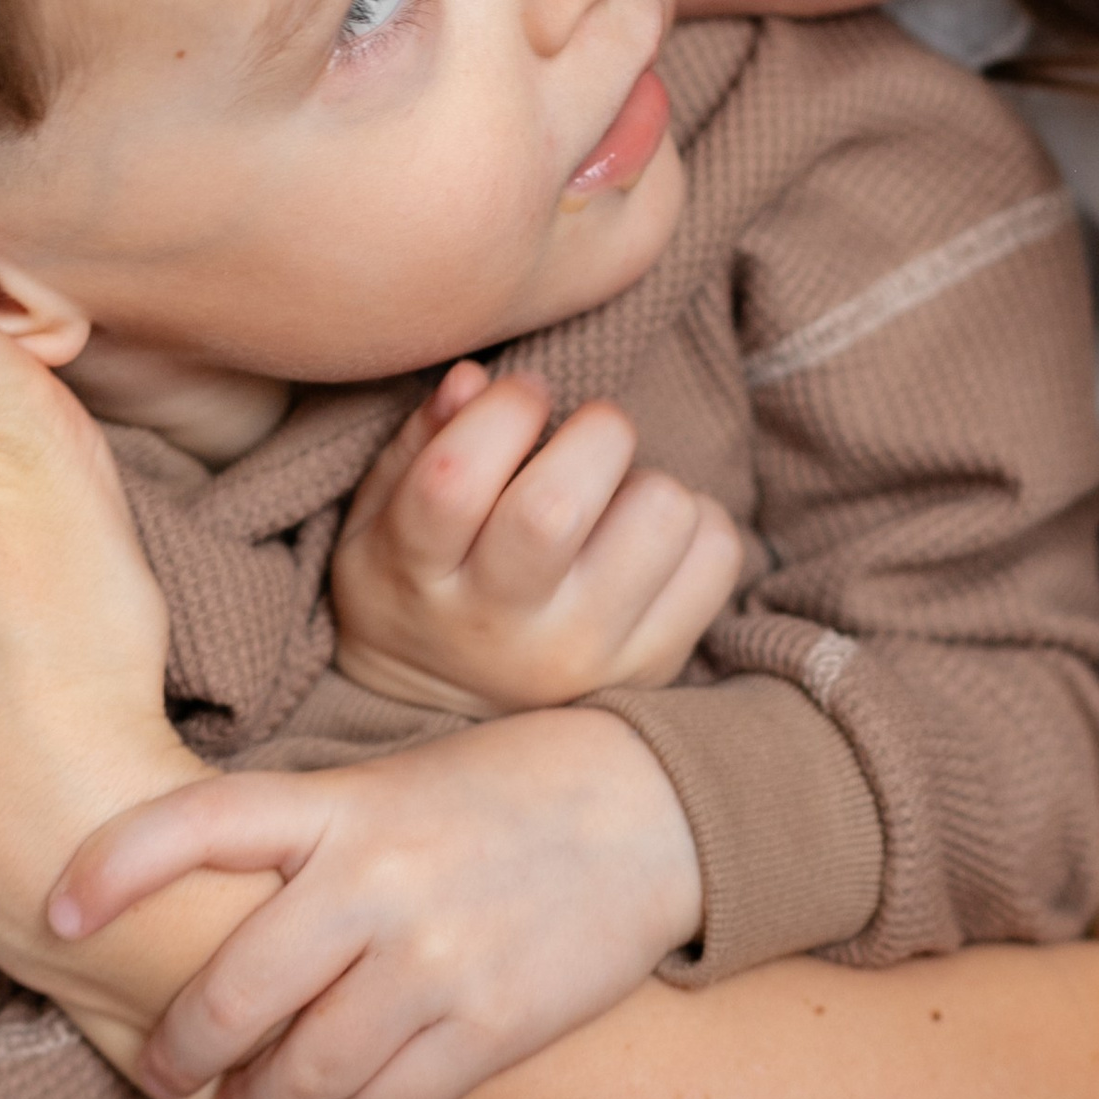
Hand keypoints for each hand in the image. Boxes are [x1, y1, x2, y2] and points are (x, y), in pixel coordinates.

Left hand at [47, 708, 704, 1098]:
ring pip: (301, 1068)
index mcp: (342, 802)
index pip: (199, 823)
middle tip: (161, 1064)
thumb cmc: (496, 791)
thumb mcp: (388, 782)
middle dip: (180, 1046)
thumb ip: (300, 836)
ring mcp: (434, 957)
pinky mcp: (489, 1023)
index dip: (114, 868)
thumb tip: (186, 909)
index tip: (55, 912)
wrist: (648, 809)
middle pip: (234, 989)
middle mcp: (377, 878)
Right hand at [330, 364, 744, 715]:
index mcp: (419, 579)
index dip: (500, 410)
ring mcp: (586, 654)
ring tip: (614, 498)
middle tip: (587, 434)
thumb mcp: (380, 521)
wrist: (454, 720)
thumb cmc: (418, 586)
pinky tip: (648, 536)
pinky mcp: (654, 667)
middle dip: (594, 431)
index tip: (522, 396)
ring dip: (648, 480)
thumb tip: (475, 378)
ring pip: (661, 515)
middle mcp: (503, 628)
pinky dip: (698, 524)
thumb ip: (420, 443)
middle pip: (561, 504)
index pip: (454, 481)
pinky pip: (718, 556)